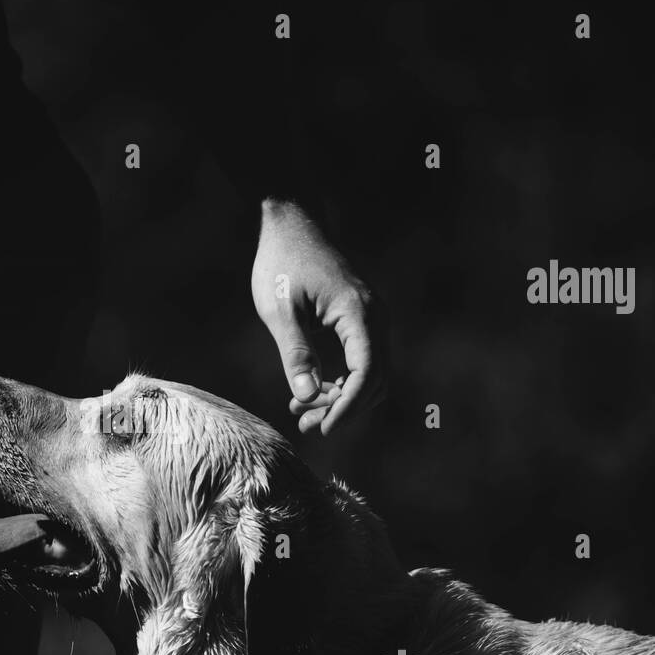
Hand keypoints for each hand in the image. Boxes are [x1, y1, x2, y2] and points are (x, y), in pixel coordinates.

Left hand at [251, 198, 385, 434]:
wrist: (293, 224)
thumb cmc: (281, 262)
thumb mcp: (280, 310)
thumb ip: (295, 353)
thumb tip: (306, 397)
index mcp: (357, 313)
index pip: (367, 372)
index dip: (349, 407)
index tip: (325, 429)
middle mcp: (375, 317)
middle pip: (375, 380)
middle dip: (344, 409)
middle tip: (306, 426)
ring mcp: (372, 319)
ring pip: (371, 375)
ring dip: (343, 400)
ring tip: (303, 416)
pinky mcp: (362, 322)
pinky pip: (362, 362)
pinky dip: (342, 383)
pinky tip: (310, 393)